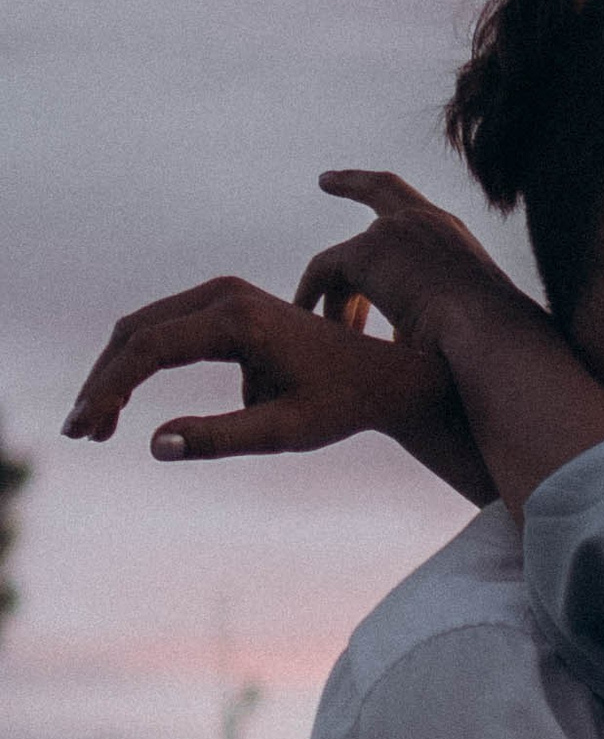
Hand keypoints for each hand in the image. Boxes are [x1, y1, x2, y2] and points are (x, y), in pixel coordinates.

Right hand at [61, 276, 495, 499]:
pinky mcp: (230, 304)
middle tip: (80, 432)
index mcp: (237, 320)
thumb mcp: (287, 432)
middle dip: (103, 382)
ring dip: (116, 373)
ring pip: (145, 327)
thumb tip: (154, 444)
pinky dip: (141, 362)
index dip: (109, 390)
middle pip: (136, 331)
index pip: (148, 349)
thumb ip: (222, 438)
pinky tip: (128, 404)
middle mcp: (226, 294)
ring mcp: (226, 293)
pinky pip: (168, 328)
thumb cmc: (344, 406)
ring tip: (96, 425)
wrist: (387, 373)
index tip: (88, 431)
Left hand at [297, 168, 522, 358]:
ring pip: (347, 258)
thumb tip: (406, 343)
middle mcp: (425, 221)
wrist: (489, 338)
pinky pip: (323, 270)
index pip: (415, 199)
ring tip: (326, 334)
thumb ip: (431, 316)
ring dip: (336, 298)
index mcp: (453, 236)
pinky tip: (303, 325)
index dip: (387, 187)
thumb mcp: (460, 321)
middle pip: (378, 195)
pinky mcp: (367, 250)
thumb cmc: (484, 346)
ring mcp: (395, 230)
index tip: (362, 177)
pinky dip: (310, 298)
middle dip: (351, 183)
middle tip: (327, 180)